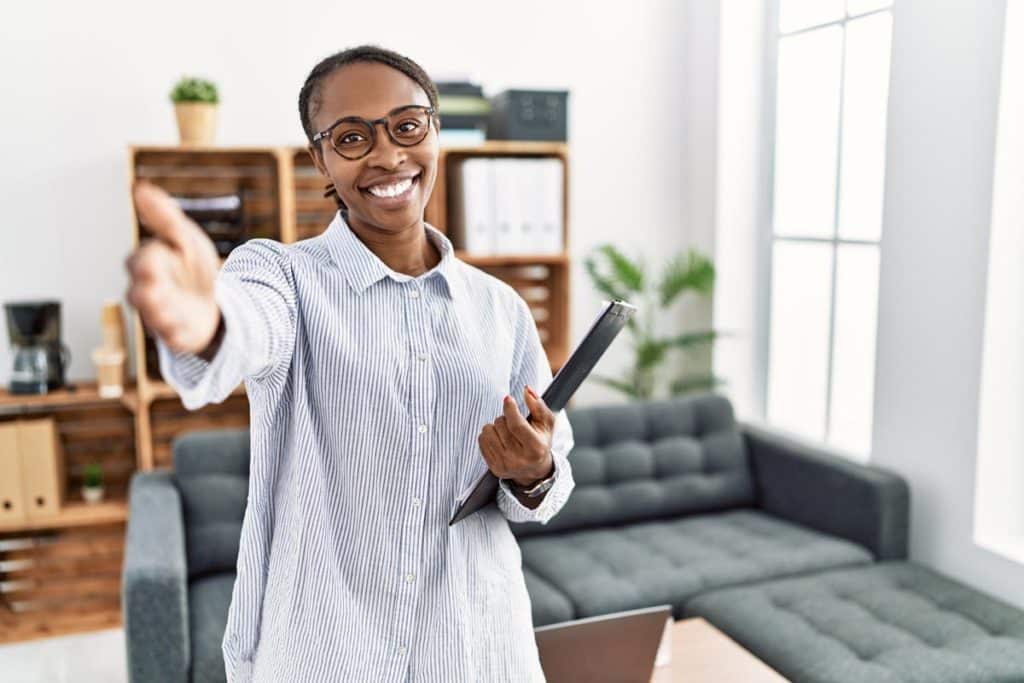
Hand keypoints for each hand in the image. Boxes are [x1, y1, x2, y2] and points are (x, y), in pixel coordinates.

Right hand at [124, 180, 221, 354]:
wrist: (217, 302)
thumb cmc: (192, 268)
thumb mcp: (184, 238)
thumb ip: (163, 216)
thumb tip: (139, 187)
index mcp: (148, 265)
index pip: (141, 259)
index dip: (152, 254)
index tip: (165, 248)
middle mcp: (148, 291)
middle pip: (140, 290)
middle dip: (147, 283)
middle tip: (152, 275)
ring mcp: (161, 315)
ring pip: (151, 314)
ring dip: (156, 308)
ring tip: (163, 301)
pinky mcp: (176, 334)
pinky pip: (172, 336)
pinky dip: (175, 331)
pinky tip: (181, 326)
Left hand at [478, 385, 555, 485]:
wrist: (534, 470)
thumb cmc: (541, 440)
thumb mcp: (546, 423)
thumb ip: (538, 405)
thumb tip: (526, 389)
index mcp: (535, 448)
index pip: (516, 425)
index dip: (510, 409)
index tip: (508, 399)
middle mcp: (520, 459)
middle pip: (501, 425)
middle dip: (505, 417)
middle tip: (513, 423)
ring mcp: (505, 465)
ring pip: (488, 431)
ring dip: (495, 426)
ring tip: (505, 431)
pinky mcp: (494, 468)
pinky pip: (481, 440)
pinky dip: (488, 435)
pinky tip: (498, 439)